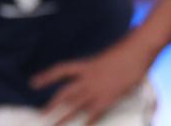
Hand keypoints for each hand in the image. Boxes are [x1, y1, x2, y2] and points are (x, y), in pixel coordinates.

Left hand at [31, 37, 155, 124]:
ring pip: (77, 105)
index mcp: (86, 65)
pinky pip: (96, 112)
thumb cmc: (125, 51)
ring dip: (65, 117)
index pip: (60, 70)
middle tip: (42, 114)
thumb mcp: (106, 58)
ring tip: (54, 125)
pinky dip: (90, 121)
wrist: (137, 51)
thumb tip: (95, 77)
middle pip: (65, 93)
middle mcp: (88, 78)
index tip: (34, 82)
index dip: (46, 77)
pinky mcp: (110, 97)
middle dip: (53, 104)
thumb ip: (97, 69)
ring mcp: (98, 88)